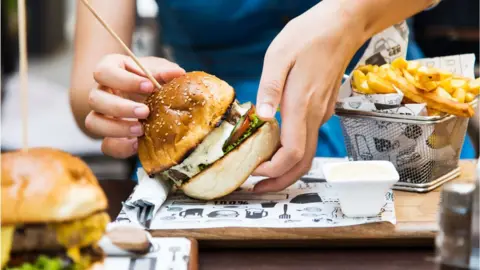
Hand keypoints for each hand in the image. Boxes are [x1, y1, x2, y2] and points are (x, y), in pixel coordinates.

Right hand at [86, 54, 184, 157]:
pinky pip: (106, 145)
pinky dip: (121, 147)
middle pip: (94, 99)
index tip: (149, 85)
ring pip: (93, 123)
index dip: (124, 80)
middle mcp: (100, 92)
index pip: (104, 72)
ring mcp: (101, 115)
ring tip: (140, 130)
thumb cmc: (150, 78)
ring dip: (116, 128)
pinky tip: (138, 144)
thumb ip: (164, 71)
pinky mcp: (109, 136)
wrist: (152, 97)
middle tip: (145, 111)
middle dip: (120, 107)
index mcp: (109, 71)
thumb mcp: (158, 70)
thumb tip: (177, 73)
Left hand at [252, 1, 364, 191]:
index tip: (254, 173)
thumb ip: (269, 88)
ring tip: (262, 173)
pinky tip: (274, 147)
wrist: (342, 26)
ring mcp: (322, 113)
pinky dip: (292, 152)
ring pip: (307, 153)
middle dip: (281, 181)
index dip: (274, 170)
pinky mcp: (322, 108)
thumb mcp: (278, 56)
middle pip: (303, 163)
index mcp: (302, 104)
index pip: (292, 153)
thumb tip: (262, 116)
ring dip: (286, 169)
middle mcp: (315, 115)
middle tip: (258, 189)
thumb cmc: (309, 36)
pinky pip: (308, 139)